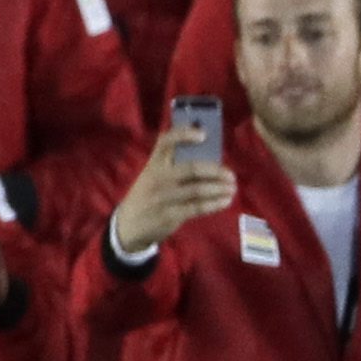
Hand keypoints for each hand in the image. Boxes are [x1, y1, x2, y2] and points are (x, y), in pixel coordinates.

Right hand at [107, 140, 236, 260]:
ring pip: (198, 190)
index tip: (204, 135)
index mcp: (154, 163)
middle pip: (192, 168)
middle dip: (216, 171)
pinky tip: (225, 201)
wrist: (128, 226)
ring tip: (232, 188)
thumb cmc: (147, 195)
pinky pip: (197, 207)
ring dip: (219, 188)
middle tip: (230, 175)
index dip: (185, 134)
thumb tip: (210, 158)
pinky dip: (215, 204)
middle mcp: (158, 177)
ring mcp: (164, 197)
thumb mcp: (152, 176)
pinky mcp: (170, 215)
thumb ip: (174, 166)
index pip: (167, 141)